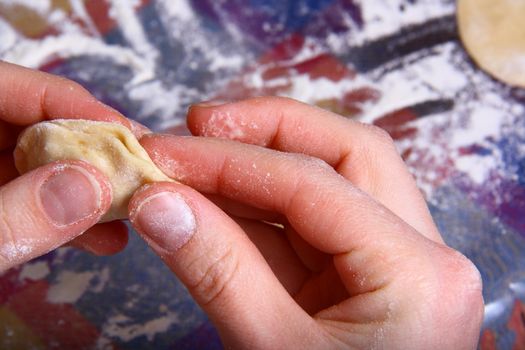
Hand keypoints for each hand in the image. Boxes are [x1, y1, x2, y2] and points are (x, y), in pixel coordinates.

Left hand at [0, 61, 137, 269]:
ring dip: (87, 190)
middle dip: (90, 151)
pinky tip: (102, 236)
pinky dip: (65, 218)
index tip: (124, 132)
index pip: (8, 86)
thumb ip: (14, 214)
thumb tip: (92, 186)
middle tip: (138, 169)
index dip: (70, 103)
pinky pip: (30, 201)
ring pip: (38, 166)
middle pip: (34, 126)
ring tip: (132, 209)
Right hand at [128, 97, 482, 348]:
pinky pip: (309, 224)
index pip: (315, 184)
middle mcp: (421, 254)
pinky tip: (211, 200)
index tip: (166, 152)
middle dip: (270, 129)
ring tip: (195, 159)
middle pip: (348, 153)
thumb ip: (218, 269)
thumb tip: (158, 202)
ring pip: (331, 180)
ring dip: (258, 165)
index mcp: (418, 274)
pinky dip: (257, 207)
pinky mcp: (361, 276)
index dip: (230, 161)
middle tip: (201, 124)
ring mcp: (395, 262)